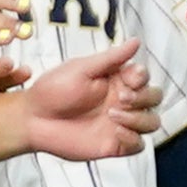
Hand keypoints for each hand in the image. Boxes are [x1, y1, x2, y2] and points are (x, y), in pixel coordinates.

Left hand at [18, 40, 160, 161]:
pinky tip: (115, 132)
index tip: (130, 78)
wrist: (32, 119)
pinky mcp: (115, 145)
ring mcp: (120, 124)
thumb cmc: (52, 90)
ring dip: (139, 118)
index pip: (145, 78)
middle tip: (120, 99)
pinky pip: (138, 145)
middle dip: (143, 98)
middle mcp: (122, 102)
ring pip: (152, 122)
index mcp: (116, 81)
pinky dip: (133, 138)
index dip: (143, 78)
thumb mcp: (81, 69)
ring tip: (113, 116)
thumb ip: (111, 58)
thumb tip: (136, 41)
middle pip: (154, 99)